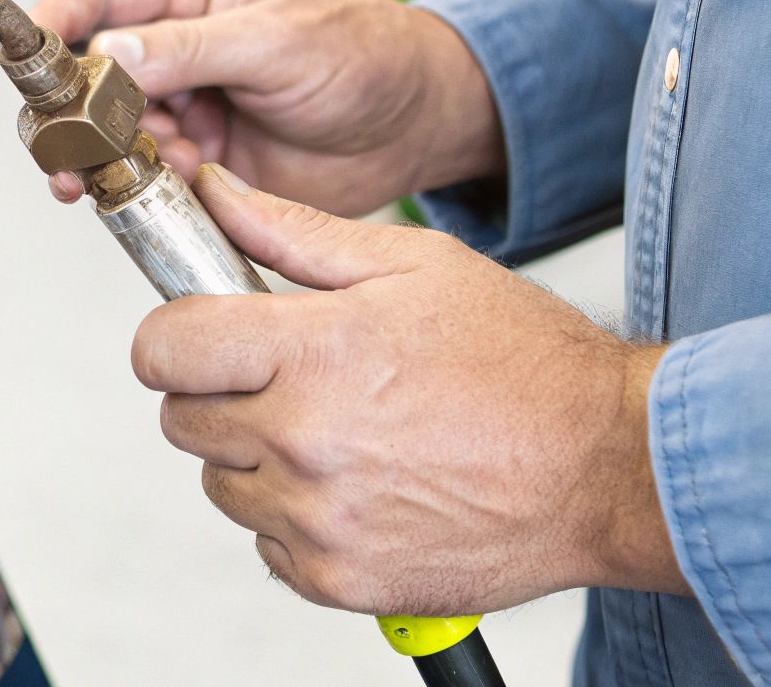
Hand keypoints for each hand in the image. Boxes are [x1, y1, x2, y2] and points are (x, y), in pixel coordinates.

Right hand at [30, 0, 501, 216]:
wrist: (419, 127)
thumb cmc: (372, 53)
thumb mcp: (281, 39)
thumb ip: (190, 47)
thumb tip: (112, 51)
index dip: (55, 24)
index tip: (30, 61)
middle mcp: (177, 38)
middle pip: (87, 68)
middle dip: (70, 108)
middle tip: (64, 144)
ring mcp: (183, 99)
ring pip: (106, 128)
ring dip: (106, 154)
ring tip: (119, 173)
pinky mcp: (194, 154)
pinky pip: (140, 172)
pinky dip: (134, 186)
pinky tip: (149, 188)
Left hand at [133, 163, 685, 615]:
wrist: (609, 468)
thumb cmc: (524, 364)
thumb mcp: (411, 265)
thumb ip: (292, 232)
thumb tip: (215, 194)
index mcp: (311, 352)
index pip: (162, 349)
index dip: (174, 336)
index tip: (202, 335)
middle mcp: (303, 439)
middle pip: (181, 417)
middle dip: (219, 391)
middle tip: (290, 378)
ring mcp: (316, 517)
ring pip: (220, 482)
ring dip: (256, 457)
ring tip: (340, 432)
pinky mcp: (336, 576)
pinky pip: (265, 543)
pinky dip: (296, 517)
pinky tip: (360, 484)